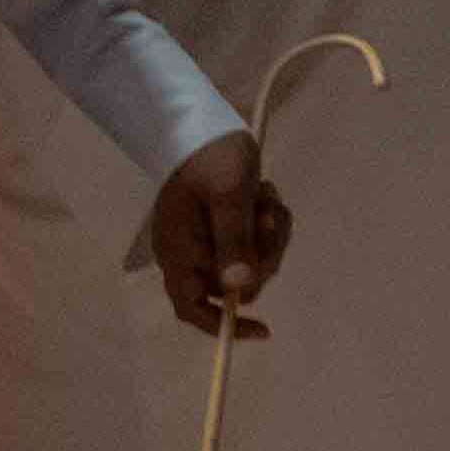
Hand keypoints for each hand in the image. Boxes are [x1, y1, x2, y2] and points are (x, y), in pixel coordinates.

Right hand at [140, 133, 288, 335]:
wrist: (204, 120)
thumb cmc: (209, 156)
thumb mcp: (227, 197)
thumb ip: (234, 243)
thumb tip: (241, 291)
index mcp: (179, 252)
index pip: (192, 307)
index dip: (224, 324)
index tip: (264, 330)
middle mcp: (192, 253)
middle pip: (237, 284)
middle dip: (263, 257)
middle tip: (267, 219)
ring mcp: (210, 239)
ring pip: (255, 260)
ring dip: (270, 234)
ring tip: (265, 198)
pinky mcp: (229, 225)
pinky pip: (259, 239)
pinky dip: (269, 222)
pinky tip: (265, 193)